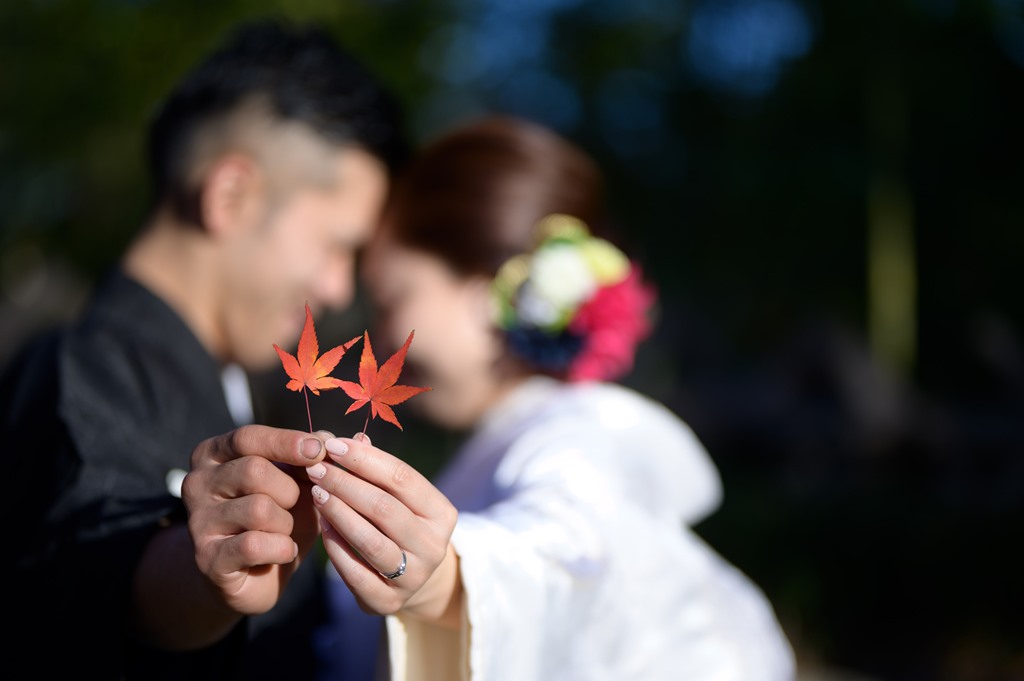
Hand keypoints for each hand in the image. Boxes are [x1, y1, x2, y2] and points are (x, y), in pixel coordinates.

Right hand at [182, 424, 328, 615]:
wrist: (255, 574)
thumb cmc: (280, 516)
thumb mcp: (300, 482)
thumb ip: (321, 457)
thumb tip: (361, 437)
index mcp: (215, 454)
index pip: (249, 437)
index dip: (288, 442)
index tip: (321, 450)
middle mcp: (197, 482)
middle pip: (254, 470)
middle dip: (290, 488)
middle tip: (299, 502)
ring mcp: (198, 521)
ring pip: (258, 508)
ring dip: (287, 521)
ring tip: (287, 530)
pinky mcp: (207, 558)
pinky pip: (255, 544)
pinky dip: (281, 548)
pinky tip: (285, 551)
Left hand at [308, 433, 459, 622]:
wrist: (414, 580)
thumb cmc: (402, 524)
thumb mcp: (400, 497)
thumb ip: (379, 469)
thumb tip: (355, 438)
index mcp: (442, 513)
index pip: (402, 478)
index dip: (365, 460)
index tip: (334, 445)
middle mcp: (434, 546)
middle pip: (384, 508)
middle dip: (345, 484)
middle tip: (315, 467)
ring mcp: (413, 577)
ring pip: (369, 540)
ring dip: (338, 513)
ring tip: (315, 491)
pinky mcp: (388, 602)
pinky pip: (355, 572)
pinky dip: (335, 546)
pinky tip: (320, 525)